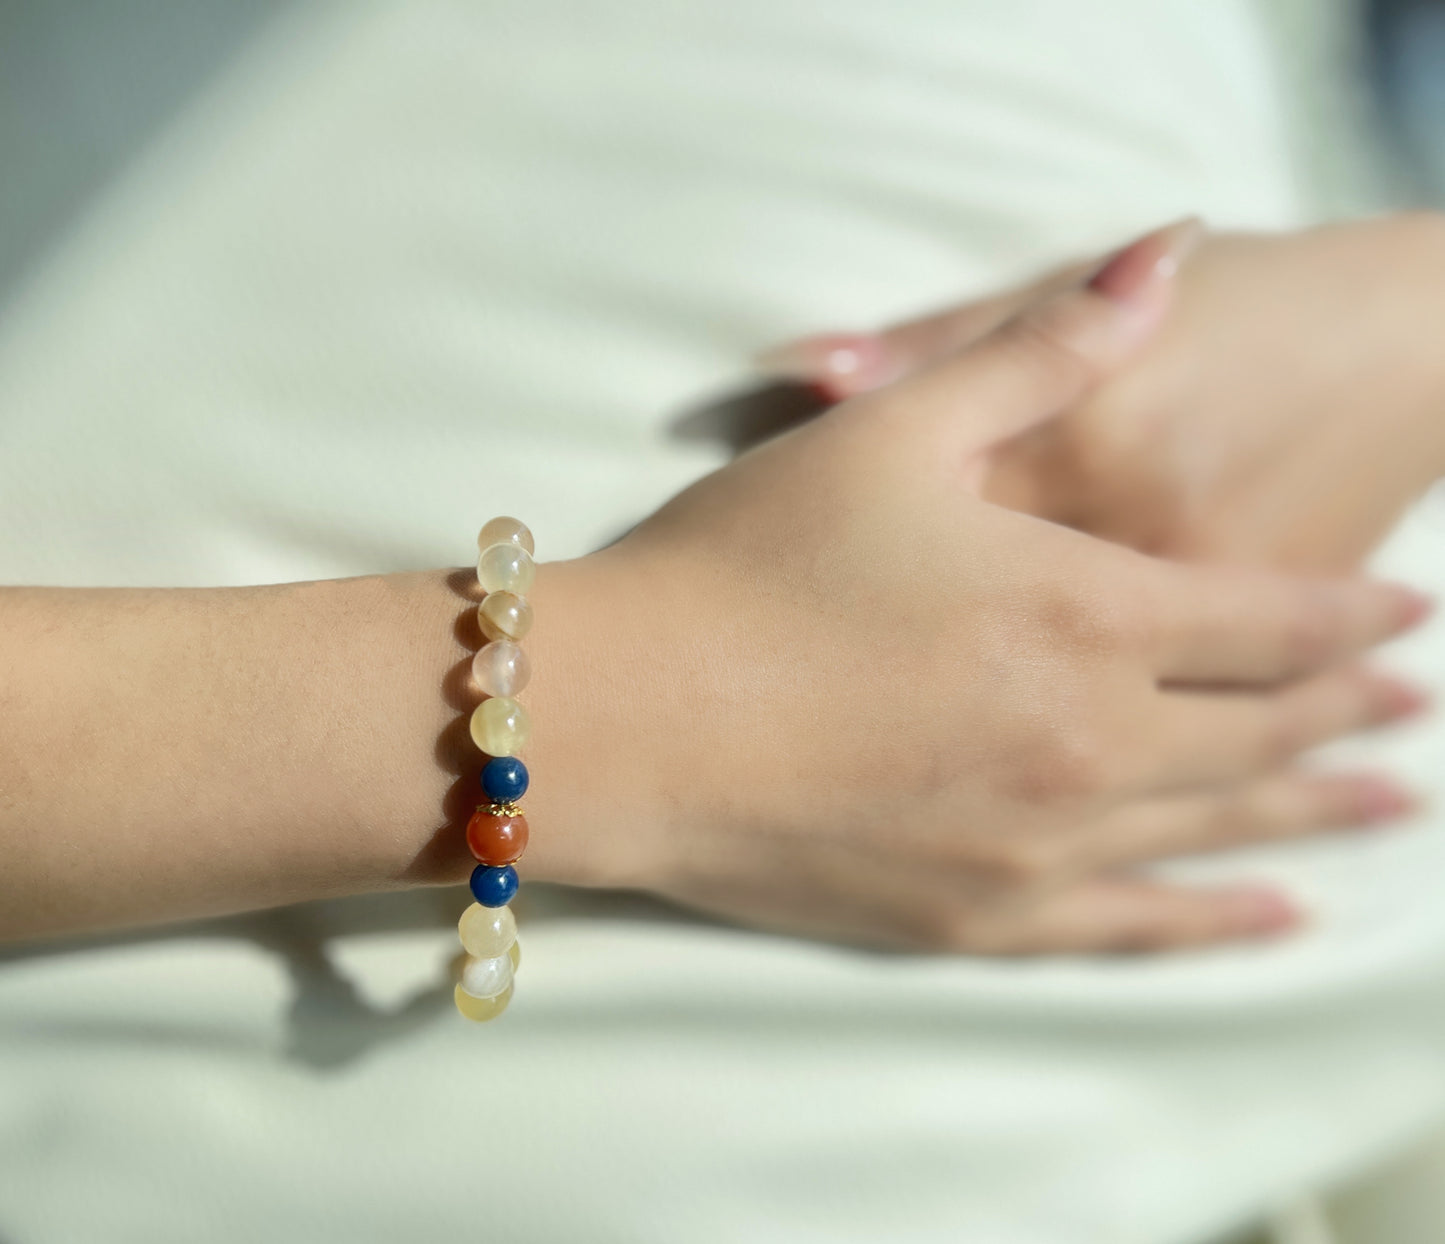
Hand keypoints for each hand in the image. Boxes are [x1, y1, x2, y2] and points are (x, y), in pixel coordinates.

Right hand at [526, 227, 1428, 953]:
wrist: (627, 720)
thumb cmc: (749, 565)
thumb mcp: (894, 430)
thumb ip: (1041, 352)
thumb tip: (1160, 262)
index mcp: (1085, 612)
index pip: (1273, 617)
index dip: (1352, 612)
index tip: (1409, 615)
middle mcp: (1091, 742)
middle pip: (1265, 728)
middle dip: (1350, 709)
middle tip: (1411, 706)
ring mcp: (1040, 847)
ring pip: (1219, 829)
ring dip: (1315, 812)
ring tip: (1384, 807)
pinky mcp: (978, 918)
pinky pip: (1133, 928)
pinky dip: (1214, 920)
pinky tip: (1271, 918)